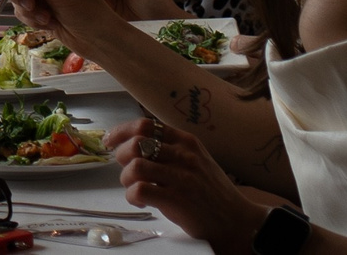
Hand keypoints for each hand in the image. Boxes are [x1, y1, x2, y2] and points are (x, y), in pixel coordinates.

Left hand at [108, 118, 264, 251]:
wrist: (236, 221)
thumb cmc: (211, 191)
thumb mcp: (196, 159)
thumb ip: (170, 149)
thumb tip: (132, 142)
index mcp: (187, 141)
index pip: (145, 125)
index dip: (122, 131)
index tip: (111, 141)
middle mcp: (184, 155)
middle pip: (136, 143)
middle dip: (122, 156)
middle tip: (126, 170)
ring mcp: (182, 177)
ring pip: (135, 165)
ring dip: (126, 178)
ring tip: (134, 187)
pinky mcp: (178, 200)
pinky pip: (140, 189)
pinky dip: (132, 195)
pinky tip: (140, 200)